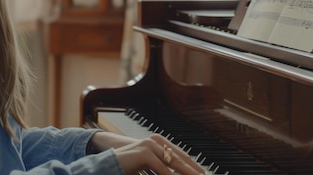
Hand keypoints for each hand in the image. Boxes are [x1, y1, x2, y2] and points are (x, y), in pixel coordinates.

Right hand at [90, 132, 205, 174]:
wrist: (109, 165)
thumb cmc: (129, 167)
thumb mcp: (151, 167)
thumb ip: (164, 169)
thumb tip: (180, 173)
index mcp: (159, 142)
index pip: (181, 155)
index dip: (193, 166)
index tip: (203, 174)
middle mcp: (156, 140)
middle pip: (180, 158)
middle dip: (193, 170)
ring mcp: (150, 145)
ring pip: (174, 163)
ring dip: (186, 173)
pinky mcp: (145, 153)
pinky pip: (162, 168)